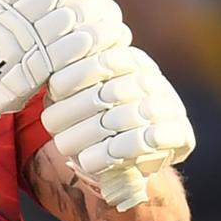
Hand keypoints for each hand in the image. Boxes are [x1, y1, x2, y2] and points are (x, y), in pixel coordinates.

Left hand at [41, 46, 195, 185]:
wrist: (138, 152)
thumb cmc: (98, 116)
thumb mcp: (82, 93)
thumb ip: (66, 83)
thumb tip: (39, 76)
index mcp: (130, 59)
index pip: (104, 58)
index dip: (78, 72)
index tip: (52, 88)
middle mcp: (152, 79)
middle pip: (111, 91)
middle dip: (76, 108)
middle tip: (48, 123)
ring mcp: (169, 105)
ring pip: (125, 117)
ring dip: (90, 133)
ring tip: (62, 146)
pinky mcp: (181, 134)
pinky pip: (145, 142)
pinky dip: (114, 153)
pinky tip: (88, 162)